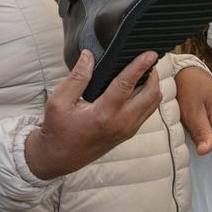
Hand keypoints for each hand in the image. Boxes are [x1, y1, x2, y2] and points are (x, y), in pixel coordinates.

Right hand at [25, 50, 164, 180]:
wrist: (59, 157)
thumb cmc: (58, 130)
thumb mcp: (59, 101)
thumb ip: (77, 77)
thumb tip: (88, 55)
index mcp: (103, 114)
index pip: (127, 84)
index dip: (140, 66)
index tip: (150, 53)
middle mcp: (121, 123)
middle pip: (151, 94)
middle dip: (152, 74)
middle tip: (146, 60)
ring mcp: (128, 129)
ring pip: (153, 103)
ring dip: (152, 85)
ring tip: (143, 71)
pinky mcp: (128, 132)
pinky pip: (147, 111)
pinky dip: (147, 96)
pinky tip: (137, 87)